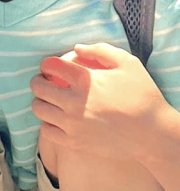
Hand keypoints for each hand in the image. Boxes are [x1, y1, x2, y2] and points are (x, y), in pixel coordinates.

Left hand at [30, 42, 170, 161]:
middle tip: (45, 82)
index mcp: (85, 79)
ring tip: (50, 100)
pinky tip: (57, 119)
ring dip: (41, 101)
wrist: (152, 134)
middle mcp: (74, 101)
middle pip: (38, 87)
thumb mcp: (128, 64)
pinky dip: (48, 122)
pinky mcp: (73, 142)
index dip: (47, 64)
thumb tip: (76, 48)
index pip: (49, 65)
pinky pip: (46, 130)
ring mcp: (71, 124)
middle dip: (39, 81)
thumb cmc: (142, 96)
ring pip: (38, 109)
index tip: (51, 68)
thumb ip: (101, 50)